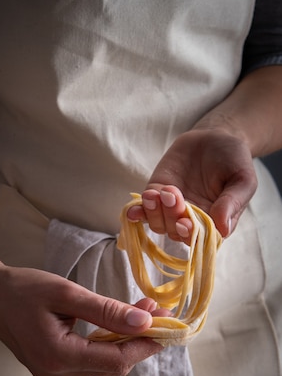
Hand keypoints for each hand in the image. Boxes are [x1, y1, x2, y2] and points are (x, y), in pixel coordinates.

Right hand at [0, 262, 168, 375]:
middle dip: (138, 341)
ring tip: (139, 313)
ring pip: (103, 366)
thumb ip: (106, 310)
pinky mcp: (51, 369)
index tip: (169, 324)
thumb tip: (145, 323)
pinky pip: (89, 363)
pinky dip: (107, 345)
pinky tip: (116, 325)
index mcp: (57, 356)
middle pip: (113, 367)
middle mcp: (55, 374)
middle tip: (155, 312)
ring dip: (124, 343)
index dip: (146, 345)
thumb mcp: (67, 293)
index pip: (116, 360)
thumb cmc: (23, 288)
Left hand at [127, 127, 257, 238]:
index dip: (190, 234)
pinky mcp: (156, 197)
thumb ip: (233, 202)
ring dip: (154, 212)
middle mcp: (192, 222)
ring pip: (159, 224)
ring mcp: (171, 211)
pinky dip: (138, 212)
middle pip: (176, 232)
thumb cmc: (233, 160)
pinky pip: (144, 210)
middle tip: (172, 193)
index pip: (201, 238)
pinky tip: (133, 210)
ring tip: (156, 193)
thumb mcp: (243, 178)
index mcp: (216, 223)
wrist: (214, 137)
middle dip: (171, 216)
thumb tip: (223, 227)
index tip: (184, 223)